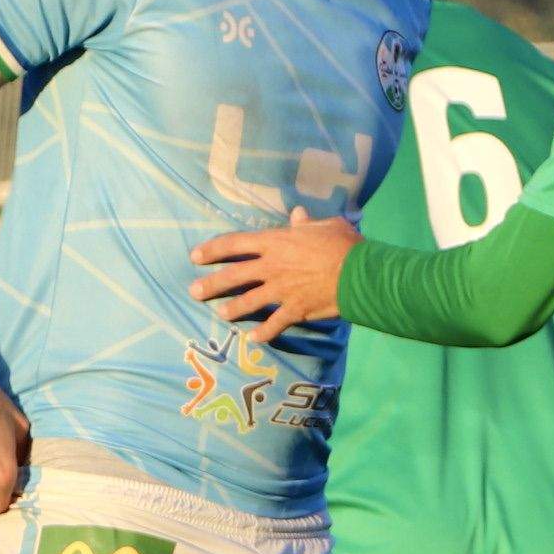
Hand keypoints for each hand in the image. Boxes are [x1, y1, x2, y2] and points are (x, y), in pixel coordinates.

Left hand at [195, 211, 359, 343]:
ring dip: (232, 309)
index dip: (212, 249)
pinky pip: (274, 325)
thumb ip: (306, 222)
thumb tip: (297, 214)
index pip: (235, 243)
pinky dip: (263, 334)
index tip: (195, 256)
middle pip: (233, 275)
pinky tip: (253, 340)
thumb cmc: (344, 245)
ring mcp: (281, 291)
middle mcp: (272, 267)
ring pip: (248, 301)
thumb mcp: (326, 225)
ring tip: (221, 315)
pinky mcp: (294, 311)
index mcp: (275, 242)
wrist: (359, 274)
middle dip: (211, 284)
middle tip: (194, 292)